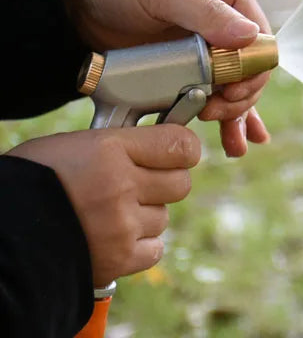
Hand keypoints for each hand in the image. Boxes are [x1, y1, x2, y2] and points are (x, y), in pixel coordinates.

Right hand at [7, 125, 200, 285]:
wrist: (5, 234)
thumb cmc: (35, 180)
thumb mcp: (76, 144)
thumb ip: (122, 145)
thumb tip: (159, 145)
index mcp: (111, 149)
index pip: (180, 145)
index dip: (184, 149)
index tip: (178, 152)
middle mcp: (121, 185)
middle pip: (181, 183)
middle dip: (166, 182)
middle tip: (140, 184)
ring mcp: (121, 224)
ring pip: (164, 216)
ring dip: (146, 215)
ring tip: (112, 213)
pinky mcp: (118, 259)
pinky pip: (155, 249)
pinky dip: (141, 245)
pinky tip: (117, 237)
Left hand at [60, 0, 271, 156]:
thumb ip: (206, 13)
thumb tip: (250, 37)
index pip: (258, 39)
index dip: (252, 70)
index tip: (230, 93)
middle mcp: (223, 20)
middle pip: (249, 68)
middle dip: (240, 97)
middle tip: (213, 113)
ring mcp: (203, 45)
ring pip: (234, 86)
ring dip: (237, 115)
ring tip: (233, 144)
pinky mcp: (183, 65)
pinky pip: (210, 92)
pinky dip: (222, 117)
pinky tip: (233, 140)